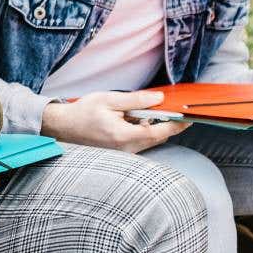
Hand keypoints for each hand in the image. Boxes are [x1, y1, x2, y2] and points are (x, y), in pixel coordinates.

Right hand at [40, 91, 189, 152]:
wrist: (63, 127)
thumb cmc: (83, 112)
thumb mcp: (108, 100)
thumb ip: (135, 100)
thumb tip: (159, 98)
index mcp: (124, 136)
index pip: (159, 132)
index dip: (177, 125)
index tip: (189, 118)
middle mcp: (126, 149)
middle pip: (157, 138)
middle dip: (166, 123)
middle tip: (168, 108)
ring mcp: (123, 153)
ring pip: (149, 140)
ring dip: (152, 126)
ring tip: (139, 111)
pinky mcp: (120, 153)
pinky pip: (139, 142)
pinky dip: (143, 131)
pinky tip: (132, 119)